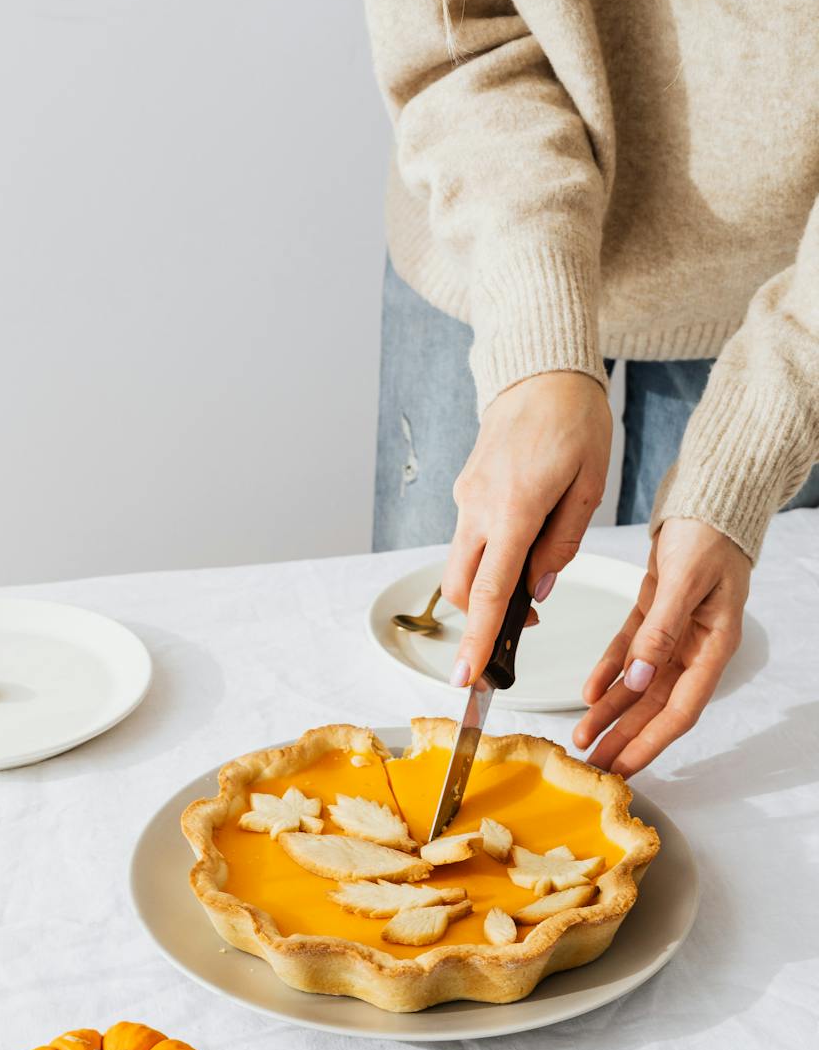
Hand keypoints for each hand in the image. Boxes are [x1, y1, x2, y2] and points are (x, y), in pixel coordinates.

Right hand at [442, 372, 611, 685]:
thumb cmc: (575, 421)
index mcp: (514, 510)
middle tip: (517, 636)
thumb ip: (563, 543)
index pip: (487, 592)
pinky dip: (488, 560)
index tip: (465, 679)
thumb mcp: (589, 485)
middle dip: (477, 623)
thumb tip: (538, 589)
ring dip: (485, 590)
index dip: (476, 642)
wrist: (541, 370)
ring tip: (528, 587)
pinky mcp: (466, 491)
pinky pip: (470, 540)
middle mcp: (479, 508)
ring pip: (460, 567)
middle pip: (461, 589)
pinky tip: (521, 548)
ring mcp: (467, 499)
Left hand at [573, 518, 749, 775]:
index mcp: (714, 645)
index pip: (681, 709)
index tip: (624, 766)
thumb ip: (661, 631)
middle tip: (595, 765)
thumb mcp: (684, 581)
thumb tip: (641, 680)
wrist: (707, 496)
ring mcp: (675, 633)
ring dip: (611, 712)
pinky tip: (588, 693)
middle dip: (625, 737)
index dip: (651, 742)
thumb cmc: (708, 533)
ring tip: (584, 737)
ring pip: (639, 685)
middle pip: (656, 706)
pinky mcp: (654, 614)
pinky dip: (608, 673)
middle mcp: (695, 646)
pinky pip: (627, 653)